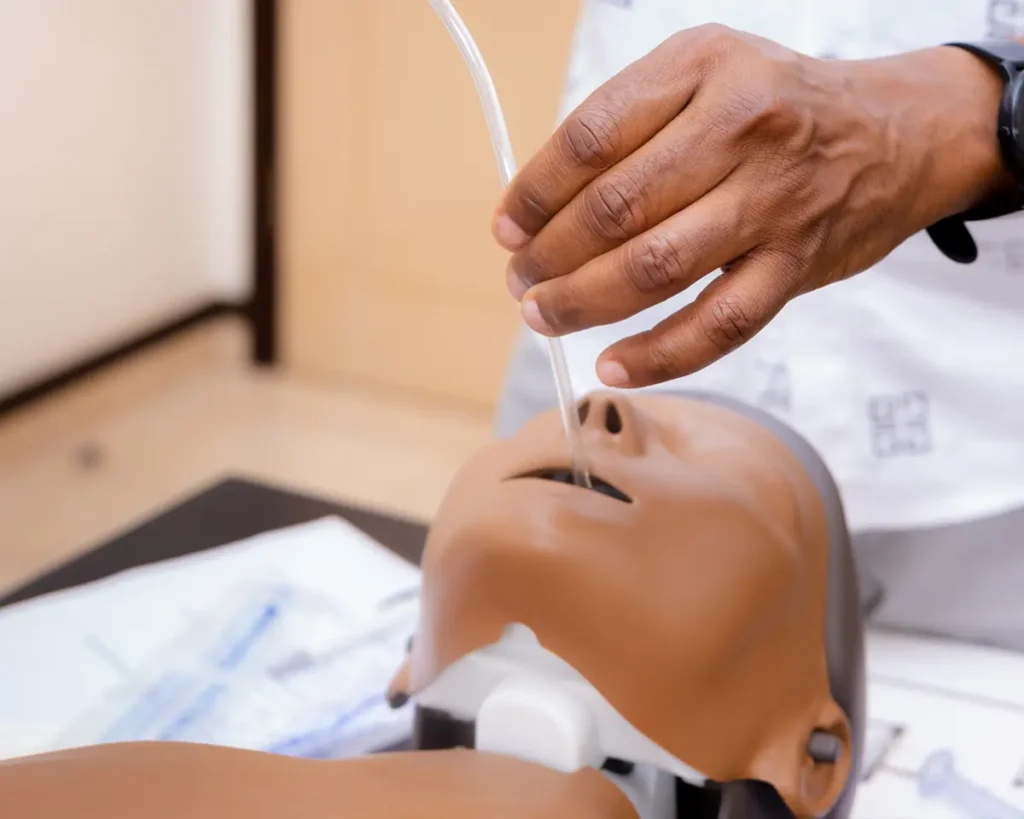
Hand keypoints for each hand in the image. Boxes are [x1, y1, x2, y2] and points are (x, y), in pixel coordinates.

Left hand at [492, 26, 1007, 387]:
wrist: (898, 133)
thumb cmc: (781, 105)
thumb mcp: (706, 72)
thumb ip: (630, 121)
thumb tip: (541, 203)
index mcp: (701, 67)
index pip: (591, 138)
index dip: (535, 192)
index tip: (507, 228)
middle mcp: (740, 127)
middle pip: (615, 208)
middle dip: (550, 256)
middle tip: (521, 280)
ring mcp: (772, 200)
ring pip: (655, 267)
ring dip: (584, 303)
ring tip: (544, 317)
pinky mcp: (796, 263)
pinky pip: (719, 324)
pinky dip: (660, 354)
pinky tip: (614, 365)